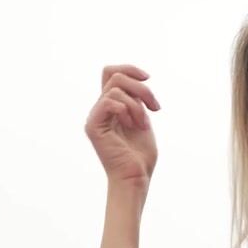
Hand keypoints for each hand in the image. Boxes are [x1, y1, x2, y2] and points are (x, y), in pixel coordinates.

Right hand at [84, 64, 160, 184]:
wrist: (135, 178)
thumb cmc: (140, 156)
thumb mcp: (143, 119)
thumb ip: (137, 100)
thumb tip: (138, 80)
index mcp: (111, 107)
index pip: (111, 73)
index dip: (129, 69)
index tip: (148, 78)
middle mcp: (100, 109)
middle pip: (115, 76)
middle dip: (142, 88)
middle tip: (154, 108)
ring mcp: (95, 117)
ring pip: (116, 88)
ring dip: (137, 105)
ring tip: (143, 124)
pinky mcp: (93, 126)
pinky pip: (109, 101)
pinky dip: (127, 109)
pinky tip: (133, 125)